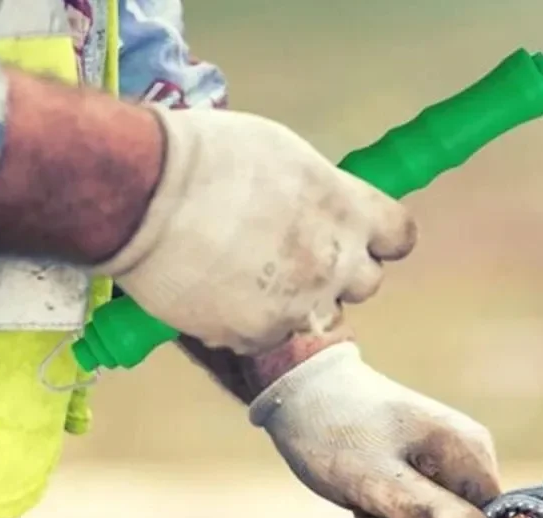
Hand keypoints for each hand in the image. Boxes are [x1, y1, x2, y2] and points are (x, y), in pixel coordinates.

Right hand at [96, 107, 415, 354]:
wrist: (142, 194)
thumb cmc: (208, 156)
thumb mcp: (284, 154)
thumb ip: (322, 193)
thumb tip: (329, 209)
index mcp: (348, 210)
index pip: (400, 238)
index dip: (380, 239)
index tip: (363, 237)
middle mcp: (335, 264)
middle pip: (366, 284)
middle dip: (339, 273)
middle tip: (295, 255)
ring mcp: (299, 306)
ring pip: (318, 316)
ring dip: (298, 303)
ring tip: (249, 275)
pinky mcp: (259, 336)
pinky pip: (268, 336)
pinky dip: (249, 322)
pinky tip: (217, 293)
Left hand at [250, 343, 500, 517]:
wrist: (302, 393)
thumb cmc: (335, 430)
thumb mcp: (376, 479)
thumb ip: (427, 514)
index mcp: (472, 457)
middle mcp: (470, 467)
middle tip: (373, 509)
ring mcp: (448, 478)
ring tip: (364, 499)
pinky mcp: (425, 488)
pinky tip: (364, 500)